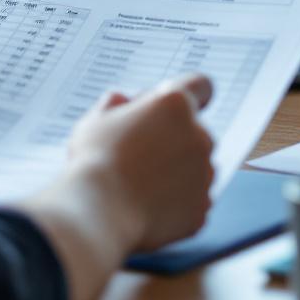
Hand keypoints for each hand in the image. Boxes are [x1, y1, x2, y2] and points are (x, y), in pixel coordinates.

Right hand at [68, 74, 214, 251]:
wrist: (99, 213)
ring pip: (198, 167)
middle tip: (140, 154)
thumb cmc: (94, 162)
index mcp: (174, 105)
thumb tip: (124, 102)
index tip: (175, 108)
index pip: (200, 86)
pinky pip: (194, 200)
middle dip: (175, 139)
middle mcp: (198, 136)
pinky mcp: (202, 207)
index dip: (188, 94)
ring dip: (178, 172)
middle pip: (195, 131)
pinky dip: (177, 203)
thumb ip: (116, 104)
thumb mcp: (96, 120)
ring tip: (141, 185)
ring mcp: (204, 174)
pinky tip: (148, 207)